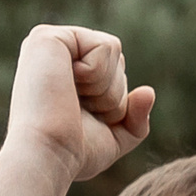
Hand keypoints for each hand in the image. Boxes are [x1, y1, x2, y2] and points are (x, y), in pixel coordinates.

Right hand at [0, 25, 155, 195]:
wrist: (47, 158)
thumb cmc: (71, 153)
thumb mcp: (112, 139)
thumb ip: (135, 119)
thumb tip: (148, 92)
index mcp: (63, 70)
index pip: (113, 70)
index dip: (112, 102)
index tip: (81, 120)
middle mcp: (53, 51)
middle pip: (116, 58)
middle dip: (111, 93)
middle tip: (77, 113)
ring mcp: (47, 41)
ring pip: (113, 49)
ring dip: (105, 87)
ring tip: (71, 101)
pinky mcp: (48, 37)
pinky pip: (104, 46)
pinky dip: (97, 75)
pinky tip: (67, 87)